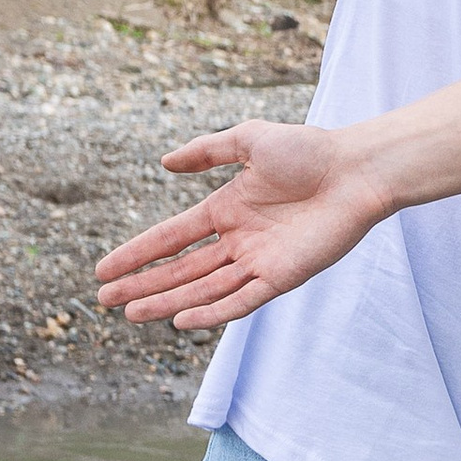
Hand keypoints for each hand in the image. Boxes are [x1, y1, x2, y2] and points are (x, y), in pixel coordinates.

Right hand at [94, 122, 388, 330]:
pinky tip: (182, 320)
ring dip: (167, 301)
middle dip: (143, 286)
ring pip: (204, 288)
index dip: (137, 254)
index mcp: (227, 209)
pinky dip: (213, 312)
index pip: (171, 238)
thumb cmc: (310, 150)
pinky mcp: (283, 277)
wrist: (357, 170)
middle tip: (105, 301)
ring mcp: (259, 261)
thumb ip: (207, 152)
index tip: (103, 270)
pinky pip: (242, 300)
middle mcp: (239, 240)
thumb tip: (165, 163)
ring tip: (131, 314)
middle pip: (181, 269)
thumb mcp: (249, 140)